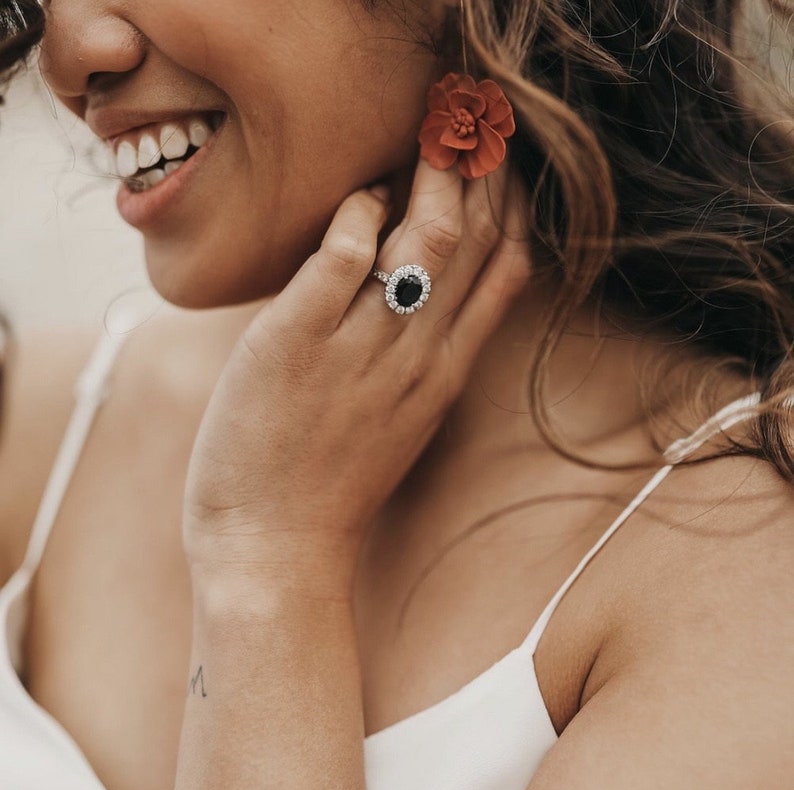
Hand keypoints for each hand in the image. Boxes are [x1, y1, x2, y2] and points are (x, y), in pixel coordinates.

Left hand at [183, 159, 528, 594]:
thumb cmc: (328, 485)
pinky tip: (358, 199)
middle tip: (474, 122)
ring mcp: (359, 352)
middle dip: (483, 175)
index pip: (503, 272)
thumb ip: (419, 356)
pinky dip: (356, 218)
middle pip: (473, 246)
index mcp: (441, 374)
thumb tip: (422, 290)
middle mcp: (414, 358)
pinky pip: (341, 263)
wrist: (276, 550)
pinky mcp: (295, 346)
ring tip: (427, 138)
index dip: (511, 208)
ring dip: (433, 183)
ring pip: (424, 246)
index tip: (504, 165)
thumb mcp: (397, 420)